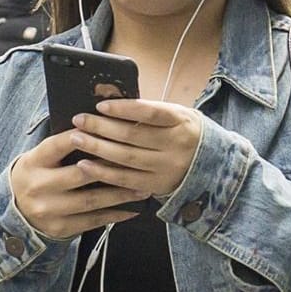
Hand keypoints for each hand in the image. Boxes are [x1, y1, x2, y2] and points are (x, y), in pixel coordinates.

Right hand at [8, 131, 146, 239]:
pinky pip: (93, 220)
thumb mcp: (41, 159)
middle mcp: (38, 186)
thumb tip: (100, 130)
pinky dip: (116, 214)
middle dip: (111, 168)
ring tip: (143, 188)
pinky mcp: (60, 228)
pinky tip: (133, 209)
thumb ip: (63, 148)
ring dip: (120, 194)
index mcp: (33, 163)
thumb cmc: (39, 177)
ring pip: (91, 200)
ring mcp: (49, 209)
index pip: (59, 145)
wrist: (16, 213)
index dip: (84, 137)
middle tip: (137, 162)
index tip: (110, 130)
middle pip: (80, 174)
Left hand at [66, 98, 204, 197]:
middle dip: (101, 127)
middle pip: (133, 136)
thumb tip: (112, 105)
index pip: (150, 113)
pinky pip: (126, 180)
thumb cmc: (186, 133)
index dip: (124, 109)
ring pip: (127, 158)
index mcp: (181, 122)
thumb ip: (152, 111)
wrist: (214, 166)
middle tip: (79, 121)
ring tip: (77, 139)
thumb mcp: (178, 115)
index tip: (101, 105)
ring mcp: (167, 167)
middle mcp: (176, 145)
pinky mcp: (157, 185)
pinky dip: (104, 173)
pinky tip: (86, 165)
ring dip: (98, 148)